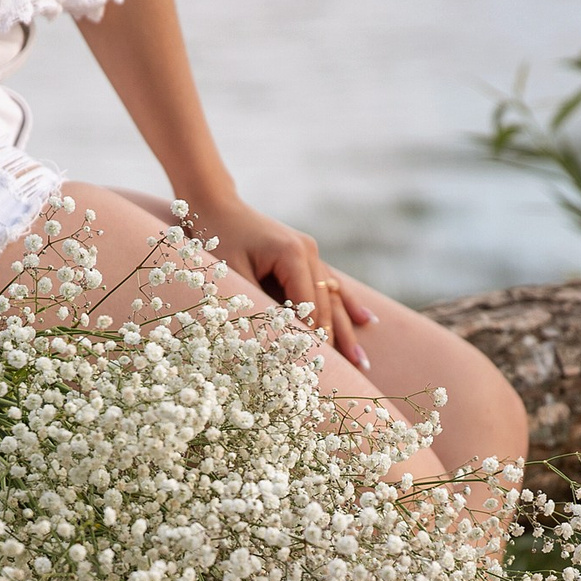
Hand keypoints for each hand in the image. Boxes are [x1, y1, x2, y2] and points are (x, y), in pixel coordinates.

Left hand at [185, 195, 377, 370]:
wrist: (214, 204)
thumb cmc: (216, 239)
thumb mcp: (233, 277)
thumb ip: (259, 306)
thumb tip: (280, 342)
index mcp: (292, 254)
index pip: (308, 307)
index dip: (313, 339)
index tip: (317, 369)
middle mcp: (308, 251)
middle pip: (325, 305)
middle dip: (336, 341)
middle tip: (350, 375)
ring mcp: (310, 251)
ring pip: (332, 297)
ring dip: (346, 329)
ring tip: (362, 360)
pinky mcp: (305, 253)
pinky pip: (329, 283)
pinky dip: (346, 303)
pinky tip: (366, 320)